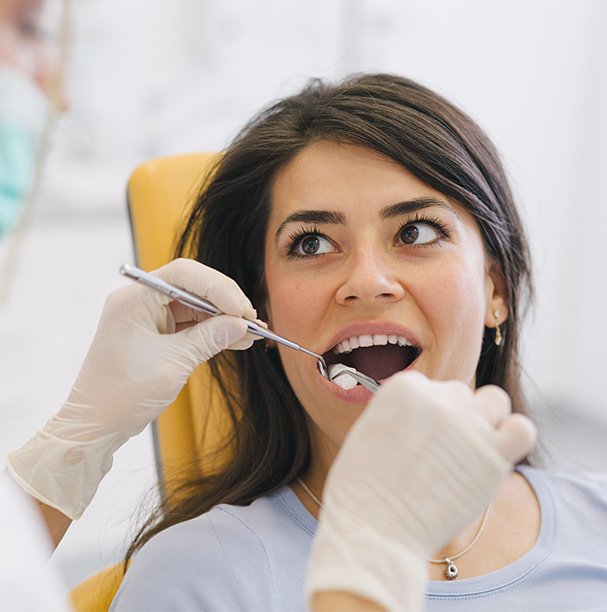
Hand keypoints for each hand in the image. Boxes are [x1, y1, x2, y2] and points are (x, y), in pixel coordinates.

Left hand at [8, 258, 257, 518]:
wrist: (95, 426)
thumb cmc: (121, 396)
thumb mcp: (172, 365)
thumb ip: (208, 339)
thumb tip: (241, 324)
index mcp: (134, 299)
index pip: (184, 275)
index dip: (218, 287)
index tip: (242, 310)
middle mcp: (139, 301)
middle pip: (192, 286)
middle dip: (224, 302)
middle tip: (251, 321)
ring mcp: (147, 317)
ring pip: (194, 306)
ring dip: (223, 319)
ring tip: (251, 333)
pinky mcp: (154, 333)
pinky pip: (189, 324)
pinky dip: (212, 331)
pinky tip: (236, 340)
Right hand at [307, 371, 536, 610]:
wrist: (373, 530)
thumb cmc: (362, 489)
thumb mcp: (369, 430)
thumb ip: (400, 413)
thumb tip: (424, 416)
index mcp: (404, 387)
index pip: (430, 386)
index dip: (425, 414)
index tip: (418, 438)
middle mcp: (438, 399)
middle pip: (460, 394)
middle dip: (453, 418)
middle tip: (440, 453)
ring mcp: (468, 426)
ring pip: (495, 401)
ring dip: (486, 419)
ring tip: (470, 449)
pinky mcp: (494, 456)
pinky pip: (522, 430)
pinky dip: (513, 437)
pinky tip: (495, 456)